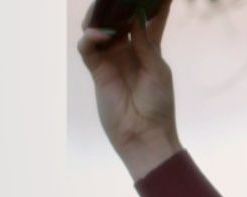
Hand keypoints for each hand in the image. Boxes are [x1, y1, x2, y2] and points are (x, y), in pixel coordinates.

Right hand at [77, 0, 181, 179]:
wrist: (145, 133)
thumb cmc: (157, 103)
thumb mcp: (157, 69)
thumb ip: (146, 42)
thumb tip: (136, 14)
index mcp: (149, 48)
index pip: (150, 19)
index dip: (155, 4)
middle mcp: (128, 49)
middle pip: (120, 18)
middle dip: (119, 3)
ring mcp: (111, 58)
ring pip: (99, 27)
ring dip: (101, 15)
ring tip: (105, 4)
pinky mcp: (97, 71)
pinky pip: (88, 47)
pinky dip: (90, 38)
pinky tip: (98, 34)